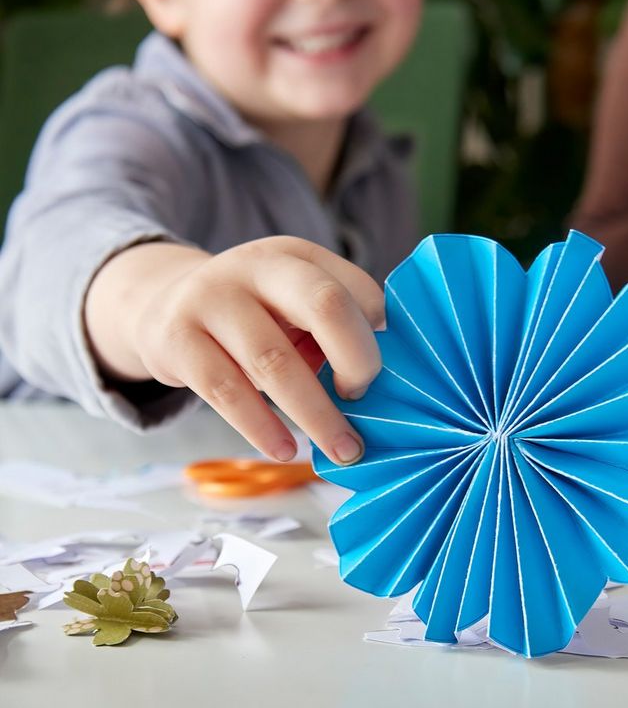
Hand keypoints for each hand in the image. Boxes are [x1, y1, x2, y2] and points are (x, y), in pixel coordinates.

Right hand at [86, 236, 383, 463]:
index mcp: (297, 256)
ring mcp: (212, 299)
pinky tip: (284, 449)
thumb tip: (387, 389)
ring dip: (315, 414)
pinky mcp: (176, 339)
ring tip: (342, 450)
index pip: (355, 288)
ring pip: (274, 360)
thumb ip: (331, 331)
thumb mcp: (290, 306)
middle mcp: (257, 267)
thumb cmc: (251, 319)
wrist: (161, 308)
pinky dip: (260, 427)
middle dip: (357, 361)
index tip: (381, 377)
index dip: (376, 335)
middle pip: (324, 304)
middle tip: (364, 403)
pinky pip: (225, 390)